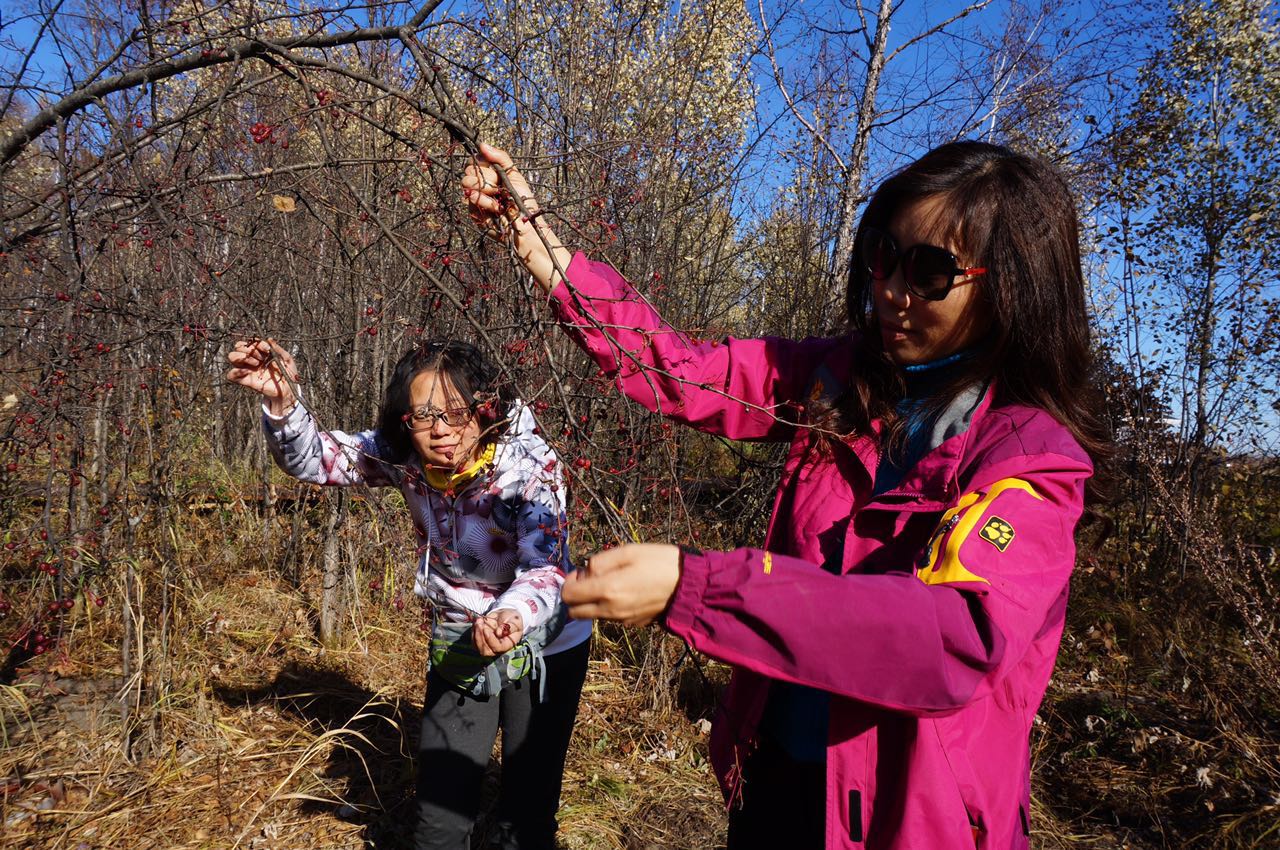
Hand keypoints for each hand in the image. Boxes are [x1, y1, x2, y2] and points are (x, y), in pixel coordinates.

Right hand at [225, 338, 299, 415]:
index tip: (267, 349)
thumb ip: (278, 349)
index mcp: (260, 353)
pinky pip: (231, 375)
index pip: (250, 342)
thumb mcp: (287, 359)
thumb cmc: (288, 374)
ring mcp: (247, 369)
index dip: (257, 343)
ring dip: (243, 357)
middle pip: (238, 346)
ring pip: (232, 356)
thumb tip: (269, 339)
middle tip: (262, 357)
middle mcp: (252, 360)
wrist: (289, 389)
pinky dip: (235, 371)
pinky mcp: (246, 381)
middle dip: (250, 349)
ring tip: (257, 363)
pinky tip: (248, 371)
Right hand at [462, 142, 536, 238]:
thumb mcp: (514, 175)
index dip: (482, 162)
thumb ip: (500, 157)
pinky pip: (471, 199)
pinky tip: (496, 209)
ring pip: (467, 183)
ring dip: (485, 189)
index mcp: (491, 174)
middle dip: (486, 178)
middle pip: (469, 170)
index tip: (494, 169)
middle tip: (499, 187)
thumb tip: (482, 144)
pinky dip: (485, 203)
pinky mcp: (473, 211)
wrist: (524, 226)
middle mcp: (481, 184)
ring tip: (498, 198)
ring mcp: (476, 197)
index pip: (475, 160)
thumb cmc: (523, 201)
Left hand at [473, 608, 523, 656]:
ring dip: (475, 633)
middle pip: (484, 651)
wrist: (507, 616)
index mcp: (507, 644)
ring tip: (479, 620)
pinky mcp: (481, 640)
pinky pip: (473, 639)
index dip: (490, 640)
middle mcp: (496, 648)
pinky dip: (473, 630)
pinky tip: (478, 621)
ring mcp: (488, 645)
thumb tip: (498, 633)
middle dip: (479, 638)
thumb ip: (509, 627)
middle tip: (479, 624)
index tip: (486, 629)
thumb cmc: (513, 620)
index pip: (497, 647)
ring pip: (477, 646)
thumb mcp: (515, 621)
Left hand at [562, 543, 681, 626]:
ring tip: (612, 582)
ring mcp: (622, 621)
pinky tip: (627, 591)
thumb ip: (599, 562)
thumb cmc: (659, 562)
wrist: (689, 585)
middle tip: (590, 580)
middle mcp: (610, 610)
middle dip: (576, 597)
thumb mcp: (627, 551)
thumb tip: (583, 573)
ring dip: (592, 602)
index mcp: (607, 590)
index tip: (581, 572)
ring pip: (592, 616)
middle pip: (575, 612)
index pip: (568, 596)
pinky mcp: (632, 624)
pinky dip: (609, 607)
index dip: (568, 583)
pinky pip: (610, 617)